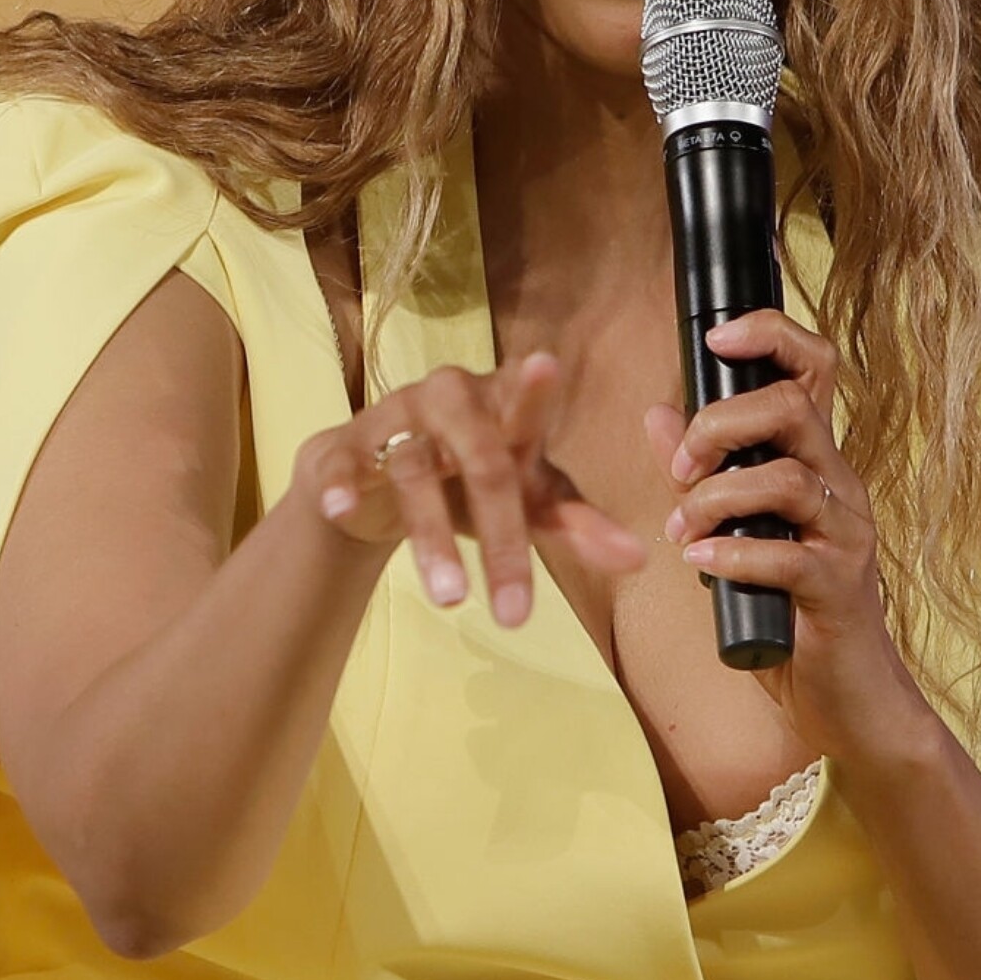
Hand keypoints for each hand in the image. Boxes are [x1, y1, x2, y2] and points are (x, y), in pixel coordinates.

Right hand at [298, 353, 644, 626]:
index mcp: (503, 407)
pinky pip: (342, 462)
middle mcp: (451, 402)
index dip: (535, 390)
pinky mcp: (346, 445)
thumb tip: (641, 559)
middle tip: (514, 614)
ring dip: (433, 539)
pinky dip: (341, 483)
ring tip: (450, 601)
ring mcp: (396, 419)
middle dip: (502, 539)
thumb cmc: (466, 483)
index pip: (527, 406)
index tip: (545, 365)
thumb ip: (576, 523)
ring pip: (415, 470)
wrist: (374, 482)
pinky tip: (339, 509)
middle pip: (482, 460)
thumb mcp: (525, 500)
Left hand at [649, 311, 937, 763]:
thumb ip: (698, 475)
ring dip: (715, 499)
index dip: (769, 335)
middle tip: (681, 468)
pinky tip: (703, 565)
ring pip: (784, 478)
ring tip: (685, 534)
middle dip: (719, 424)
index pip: (813, 368)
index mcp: (816, 461)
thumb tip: (655, 413)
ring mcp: (846, 533)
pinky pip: (786, 554)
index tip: (713, 339)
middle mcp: (839, 485)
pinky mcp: (839, 586)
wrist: (843, 697)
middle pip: (792, 407)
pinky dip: (734, 555)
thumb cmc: (787, 609)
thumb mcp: (736, 532)